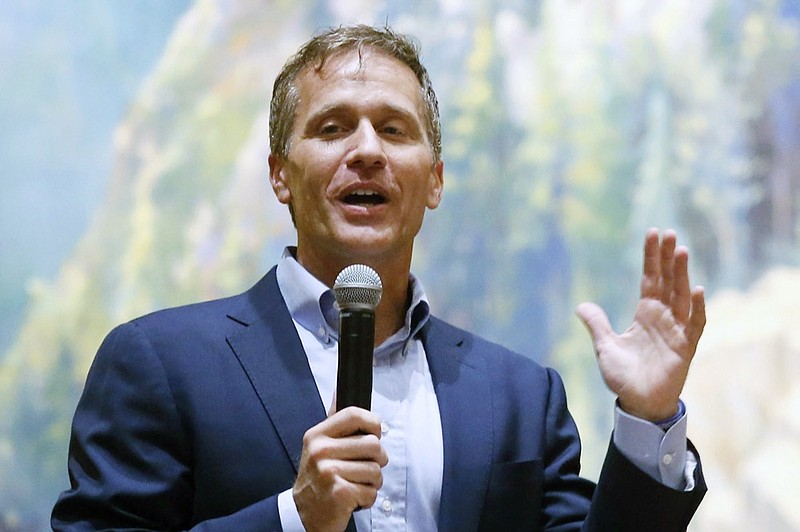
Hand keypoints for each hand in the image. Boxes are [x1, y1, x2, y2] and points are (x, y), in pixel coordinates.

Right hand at [293, 407, 387, 531]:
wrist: (302, 514)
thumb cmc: (317, 478)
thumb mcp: (319, 445)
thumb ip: (334, 421)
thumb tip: (338, 389)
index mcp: (317, 435)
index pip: (354, 414)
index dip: (373, 423)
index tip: (374, 435)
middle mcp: (320, 451)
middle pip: (373, 444)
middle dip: (378, 459)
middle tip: (365, 468)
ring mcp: (329, 471)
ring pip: (376, 470)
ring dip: (372, 482)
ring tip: (356, 484)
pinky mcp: (339, 492)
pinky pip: (371, 491)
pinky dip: (367, 498)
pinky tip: (352, 499)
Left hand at [576, 228, 705, 420]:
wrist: (638, 404)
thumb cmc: (624, 376)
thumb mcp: (605, 347)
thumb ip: (597, 324)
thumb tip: (581, 305)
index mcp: (645, 314)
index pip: (650, 278)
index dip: (652, 257)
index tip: (653, 233)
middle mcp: (663, 318)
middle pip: (668, 281)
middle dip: (668, 258)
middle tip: (670, 232)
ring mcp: (676, 331)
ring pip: (682, 297)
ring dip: (682, 275)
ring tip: (681, 251)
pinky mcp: (685, 348)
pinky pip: (694, 325)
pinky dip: (697, 309)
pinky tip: (697, 291)